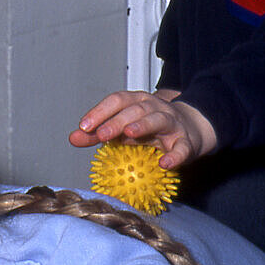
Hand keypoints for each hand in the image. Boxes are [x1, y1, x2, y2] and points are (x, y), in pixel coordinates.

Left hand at [70, 89, 216, 167]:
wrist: (190, 129)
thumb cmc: (150, 129)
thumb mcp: (124, 127)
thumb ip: (98, 133)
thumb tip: (73, 137)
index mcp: (137, 102)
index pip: (117, 100)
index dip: (100, 111)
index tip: (84, 126)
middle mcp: (154, 108)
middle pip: (135, 109)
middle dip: (117, 121)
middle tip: (101, 134)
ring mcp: (172, 123)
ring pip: (158, 120)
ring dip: (143, 125)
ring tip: (129, 134)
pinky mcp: (186, 142)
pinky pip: (182, 148)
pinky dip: (175, 155)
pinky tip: (164, 163)